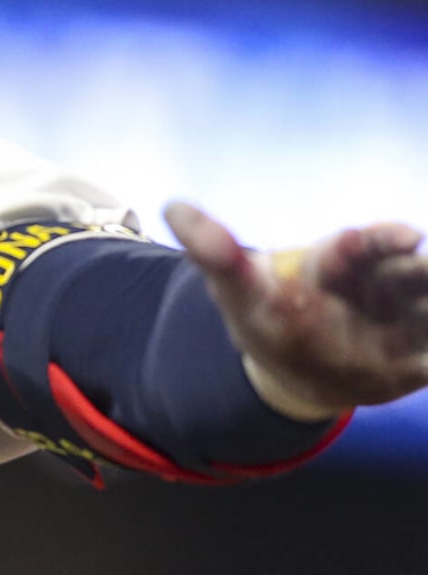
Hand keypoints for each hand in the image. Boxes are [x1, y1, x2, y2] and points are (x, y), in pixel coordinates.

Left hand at [164, 201, 427, 416]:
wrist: (295, 369)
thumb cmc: (268, 315)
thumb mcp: (239, 288)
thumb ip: (214, 252)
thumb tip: (172, 205)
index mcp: (339, 264)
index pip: (365, 246)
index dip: (382, 238)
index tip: (406, 235)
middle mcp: (380, 290)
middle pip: (413, 275)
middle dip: (424, 272)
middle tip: (425, 257)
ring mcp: (402, 329)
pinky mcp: (412, 367)